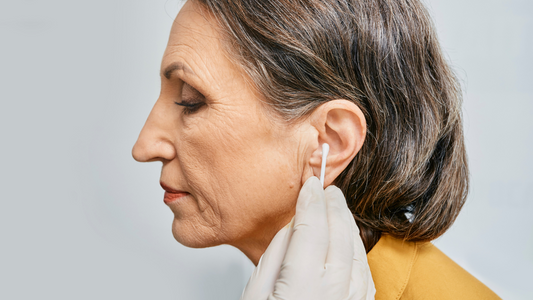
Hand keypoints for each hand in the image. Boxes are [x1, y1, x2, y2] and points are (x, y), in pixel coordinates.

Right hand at [241, 176, 375, 299]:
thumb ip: (274, 257)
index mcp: (302, 290)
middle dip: (334, 208)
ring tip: (337, 210)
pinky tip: (347, 242)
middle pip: (340, 237)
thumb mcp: (254, 295)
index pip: (312, 231)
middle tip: (327, 190)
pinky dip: (356, 251)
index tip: (310, 186)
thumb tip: (292, 226)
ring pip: (357, 253)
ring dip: (347, 227)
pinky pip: (366, 275)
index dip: (311, 203)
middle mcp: (333, 296)